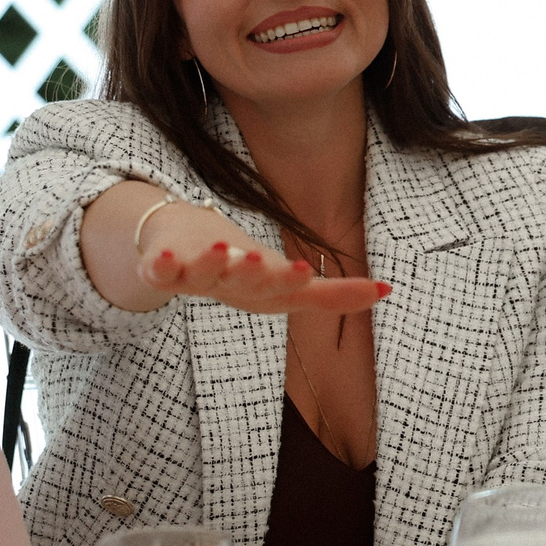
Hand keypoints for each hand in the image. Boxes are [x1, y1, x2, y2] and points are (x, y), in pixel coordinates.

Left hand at [131, 197, 386, 315]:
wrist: (182, 256)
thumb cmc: (245, 272)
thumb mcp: (290, 284)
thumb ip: (334, 294)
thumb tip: (387, 291)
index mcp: (264, 294)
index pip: (282, 291)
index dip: (292, 282)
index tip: (305, 270)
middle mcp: (230, 290)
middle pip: (244, 285)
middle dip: (256, 275)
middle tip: (265, 263)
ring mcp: (194, 281)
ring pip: (203, 276)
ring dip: (213, 266)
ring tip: (227, 251)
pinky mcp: (161, 269)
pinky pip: (157, 271)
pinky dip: (161, 266)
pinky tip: (166, 257)